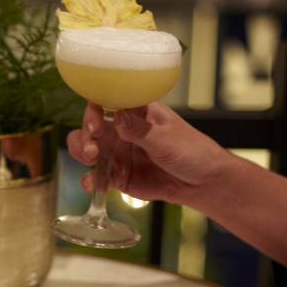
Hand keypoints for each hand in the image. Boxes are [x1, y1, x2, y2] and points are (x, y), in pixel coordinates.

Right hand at [65, 101, 228, 206]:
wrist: (204, 183)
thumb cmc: (193, 151)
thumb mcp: (168, 138)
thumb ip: (141, 130)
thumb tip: (119, 117)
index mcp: (136, 112)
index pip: (106, 103)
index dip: (94, 111)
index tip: (96, 123)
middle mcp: (122, 131)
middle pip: (90, 127)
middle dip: (84, 136)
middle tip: (92, 148)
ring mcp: (118, 154)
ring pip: (88, 150)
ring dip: (82, 153)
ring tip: (91, 160)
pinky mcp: (118, 176)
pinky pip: (98, 177)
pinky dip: (90, 180)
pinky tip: (91, 183)